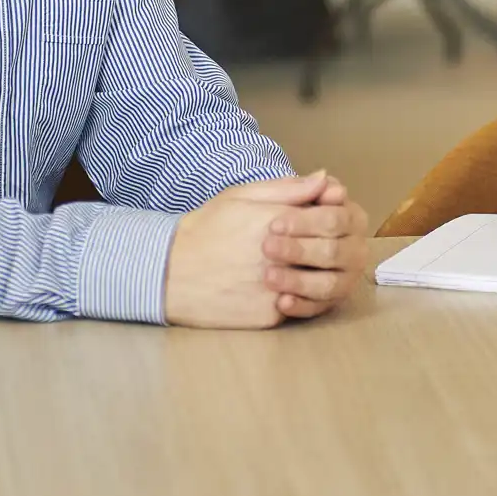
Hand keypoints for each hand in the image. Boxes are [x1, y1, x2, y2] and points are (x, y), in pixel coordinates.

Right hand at [164, 173, 336, 327]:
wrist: (169, 272)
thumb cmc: (206, 229)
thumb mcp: (242, 196)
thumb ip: (287, 189)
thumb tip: (325, 179)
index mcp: (279, 222)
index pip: (327, 219)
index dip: (325, 221)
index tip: (317, 223)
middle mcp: (282, 257)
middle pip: (324, 253)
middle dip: (320, 250)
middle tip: (305, 249)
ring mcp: (277, 289)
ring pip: (313, 283)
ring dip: (309, 276)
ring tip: (290, 269)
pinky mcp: (269, 316)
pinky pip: (294, 306)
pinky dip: (290, 298)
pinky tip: (271, 288)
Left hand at [260, 171, 368, 319]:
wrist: (232, 251)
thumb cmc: (257, 217)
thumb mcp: (266, 197)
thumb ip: (295, 189)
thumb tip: (324, 178)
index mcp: (348, 217)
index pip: (336, 219)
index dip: (306, 221)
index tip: (275, 224)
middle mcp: (353, 248)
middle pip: (335, 252)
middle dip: (300, 250)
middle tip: (267, 248)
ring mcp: (343, 278)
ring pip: (330, 284)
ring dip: (300, 281)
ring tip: (268, 276)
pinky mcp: (326, 303)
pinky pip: (319, 308)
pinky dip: (301, 306)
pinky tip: (280, 301)